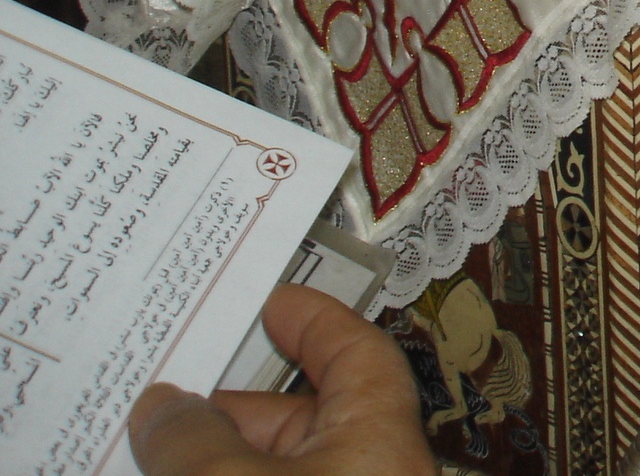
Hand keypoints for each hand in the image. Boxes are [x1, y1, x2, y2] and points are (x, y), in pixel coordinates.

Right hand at [129, 284, 432, 475]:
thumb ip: (195, 437)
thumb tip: (162, 405)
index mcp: (378, 435)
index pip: (358, 352)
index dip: (314, 320)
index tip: (272, 300)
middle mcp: (366, 469)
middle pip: (299, 418)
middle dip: (228, 406)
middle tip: (162, 398)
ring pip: (272, 464)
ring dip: (211, 454)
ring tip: (141, 444)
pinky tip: (152, 471)